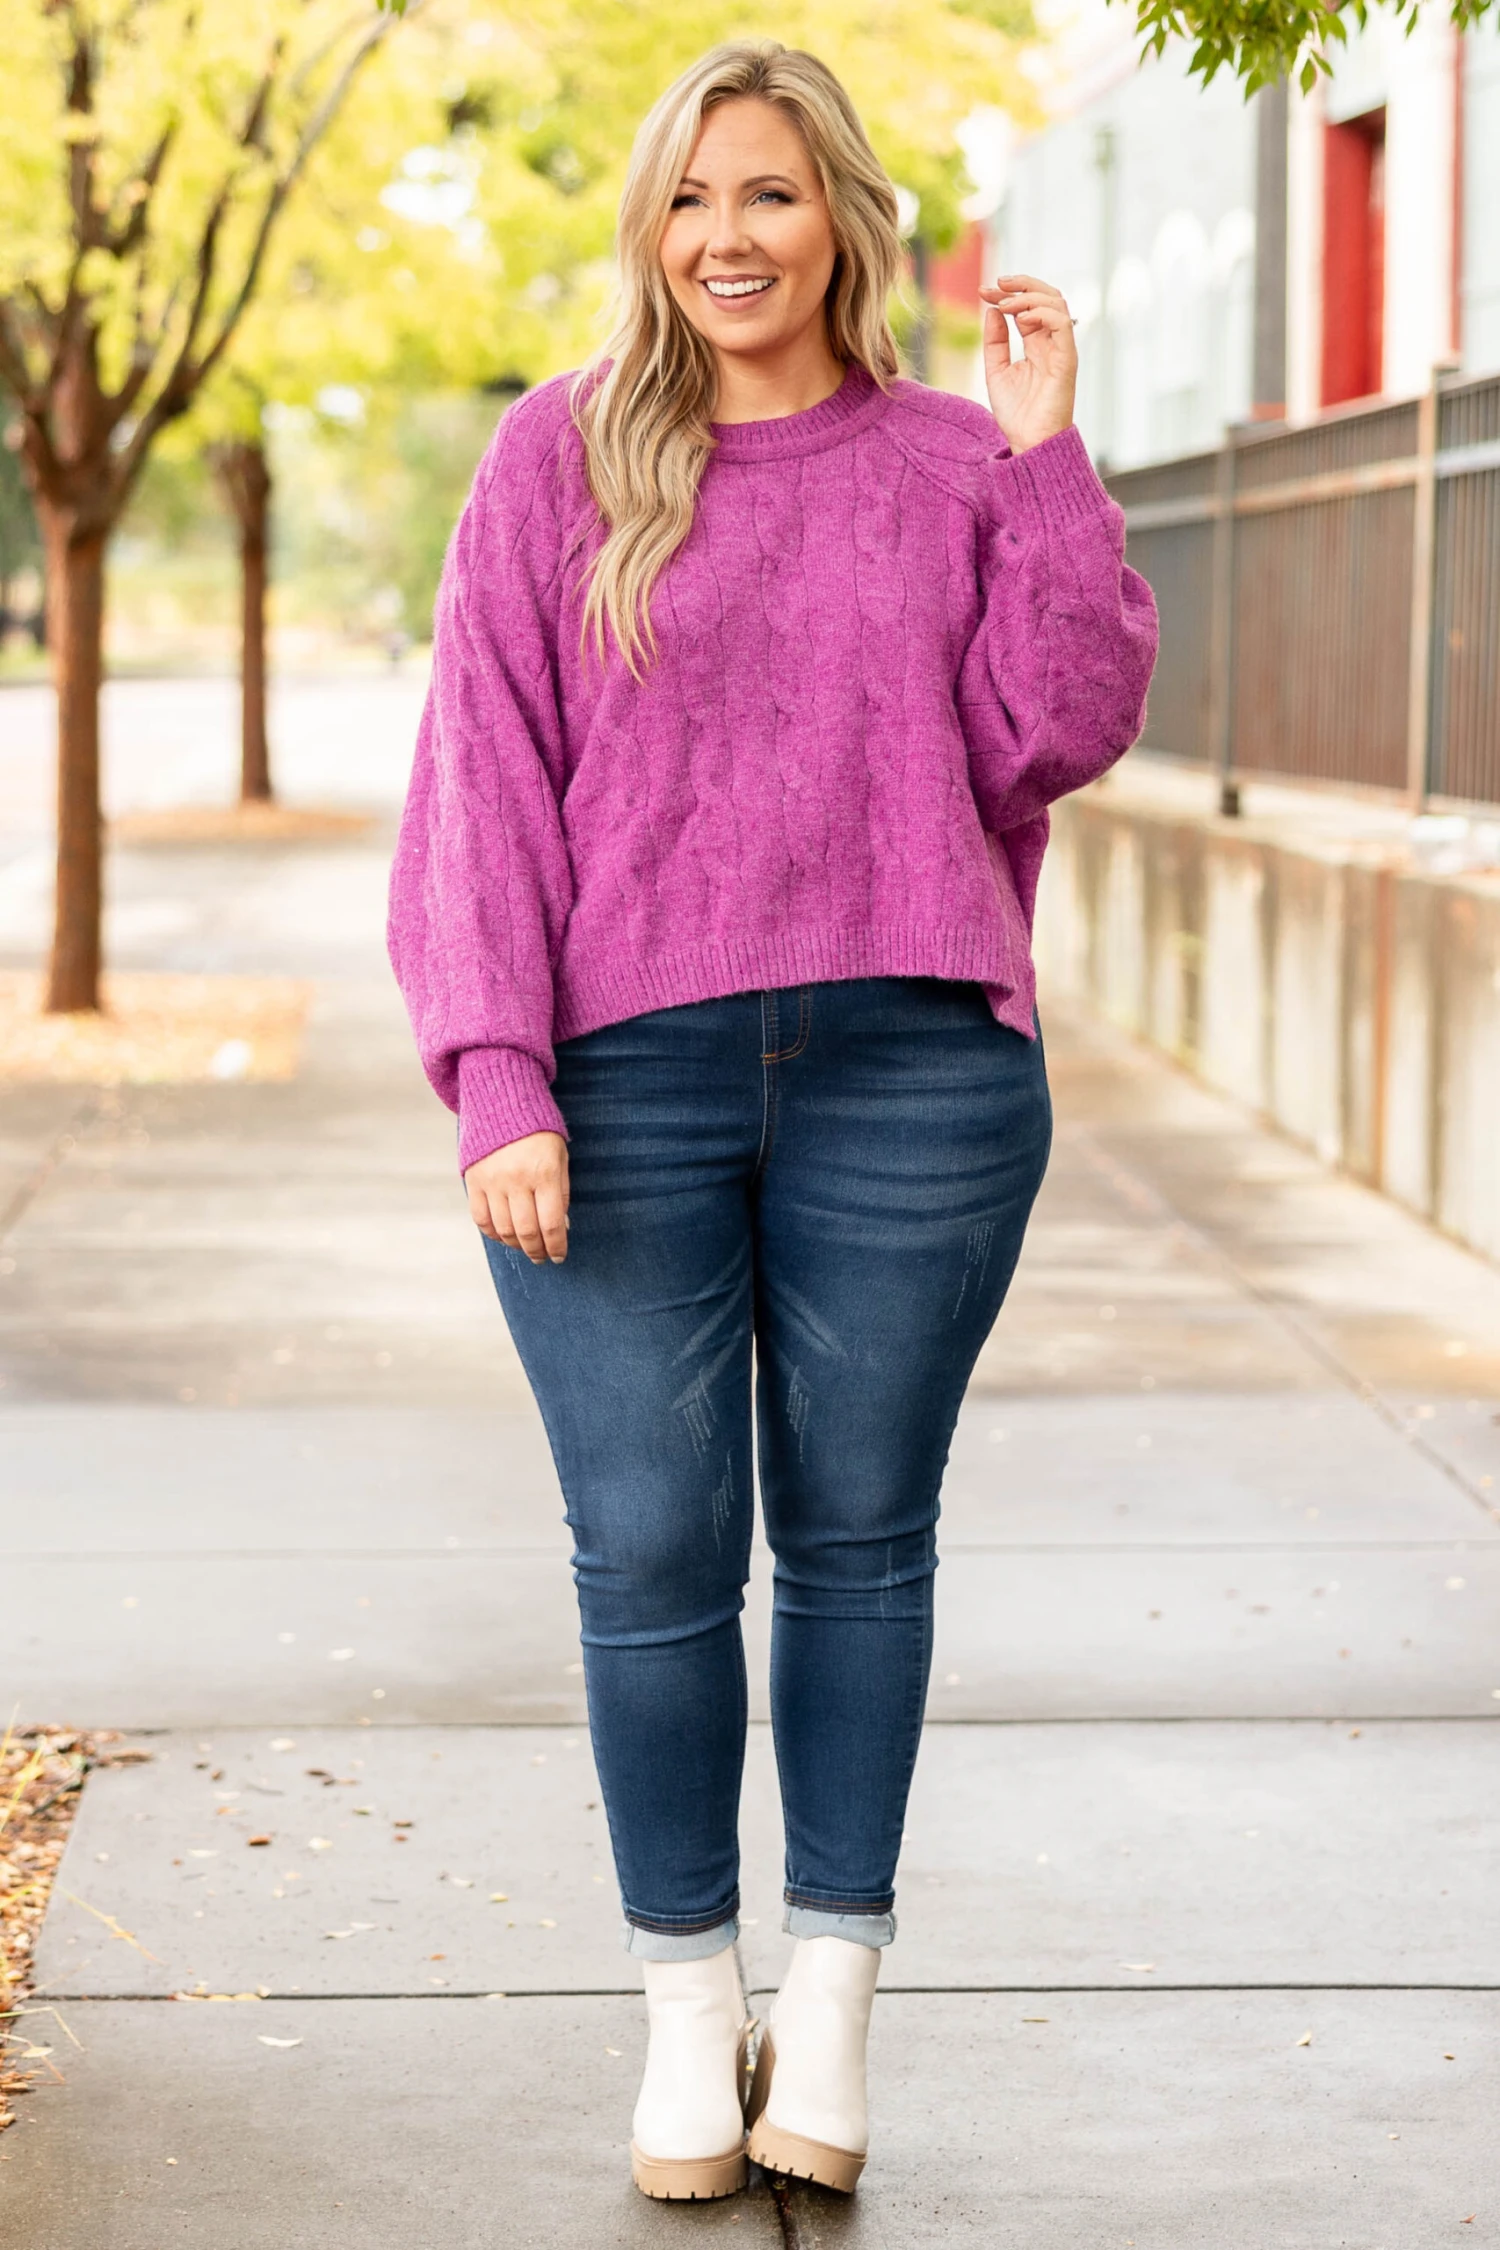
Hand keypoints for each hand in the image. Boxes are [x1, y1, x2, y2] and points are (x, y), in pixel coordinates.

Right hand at [466, 1131, 569, 1263]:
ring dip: (516, 1245)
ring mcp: (493, 1181)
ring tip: (525, 1247)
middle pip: (527, 1232)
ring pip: (504, 1229)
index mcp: (544, 1174)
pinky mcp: (474, 1181)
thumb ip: (561, 1193)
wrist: (502, 1102)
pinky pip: (481, 1218)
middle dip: (537, 1251)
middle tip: (542, 1257)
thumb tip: (561, 1228)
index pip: (552, 1224)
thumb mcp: (560, 1158)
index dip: (557, 1246)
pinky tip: (503, 1235)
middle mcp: (517, 1180)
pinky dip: (492, 1233)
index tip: (559, 1256)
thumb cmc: (539, 1132)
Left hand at [980, 273, 1077, 456]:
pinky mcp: (1067, 359)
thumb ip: (995, 342)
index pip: (1026, 307)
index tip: (983, 290)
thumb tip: (992, 310)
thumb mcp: (996, 371)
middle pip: (1046, 297)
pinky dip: (1042, 313)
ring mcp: (1061, 349)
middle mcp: (1051, 343)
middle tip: (996, 284)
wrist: (1029, 443)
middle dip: (1020, 285)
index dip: (1006, 294)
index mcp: (1037, 344)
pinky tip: (1022, 316)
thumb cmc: (1017, 414)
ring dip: (1029, 295)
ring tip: (1005, 302)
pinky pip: (1062, 325)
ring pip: (1057, 303)